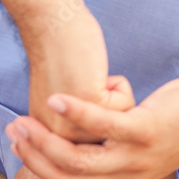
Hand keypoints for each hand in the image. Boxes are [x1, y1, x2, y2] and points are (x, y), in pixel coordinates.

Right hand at [6, 73, 178, 178]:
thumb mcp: (141, 145)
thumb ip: (112, 148)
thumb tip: (81, 139)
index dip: (38, 166)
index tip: (19, 143)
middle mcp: (127, 177)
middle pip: (66, 177)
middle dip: (33, 156)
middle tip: (12, 131)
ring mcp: (136, 157)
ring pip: (77, 158)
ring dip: (45, 140)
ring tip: (24, 120)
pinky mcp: (145, 132)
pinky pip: (102, 126)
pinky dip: (74, 114)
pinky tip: (54, 100)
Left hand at [25, 8, 133, 140]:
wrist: (53, 30)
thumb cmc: (61, 60)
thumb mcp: (65, 107)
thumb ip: (76, 131)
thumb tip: (100, 145)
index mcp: (54, 139)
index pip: (99, 148)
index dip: (103, 121)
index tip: (87, 97)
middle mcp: (60, 138)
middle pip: (113, 138)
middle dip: (111, 108)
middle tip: (87, 84)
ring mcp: (72, 126)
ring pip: (122, 124)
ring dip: (116, 98)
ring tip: (91, 80)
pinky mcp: (89, 107)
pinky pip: (126, 105)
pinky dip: (119, 86)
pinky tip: (96, 73)